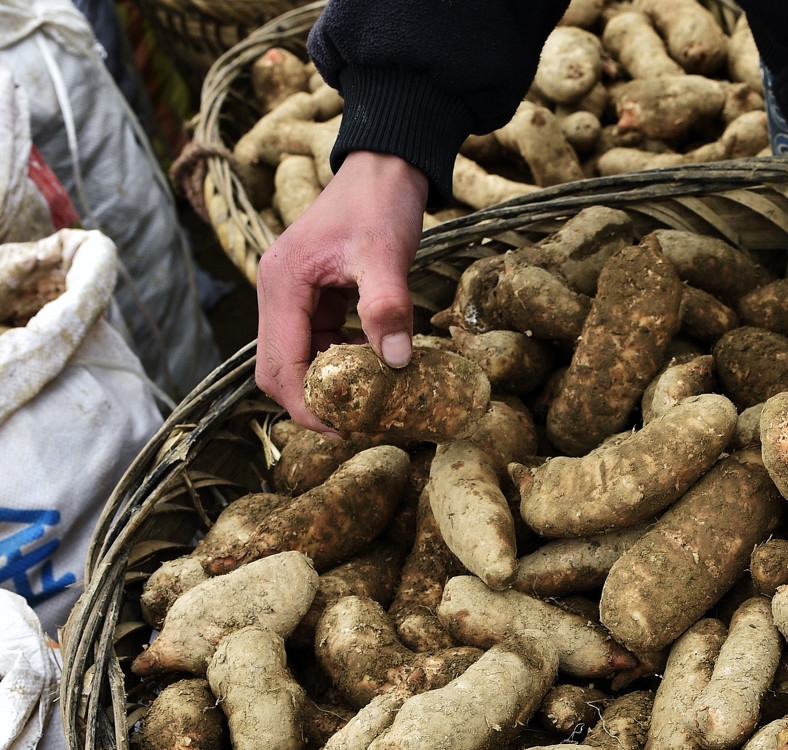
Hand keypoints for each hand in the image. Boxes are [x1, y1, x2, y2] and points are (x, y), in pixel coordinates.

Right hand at [255, 151, 430, 431]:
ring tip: (368, 400)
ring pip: (296, 358)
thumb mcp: (387, 253)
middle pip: (276, 369)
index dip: (307, 405)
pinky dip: (338, 359)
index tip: (344, 429)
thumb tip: (394, 362)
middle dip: (310, 402)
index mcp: (282, 284)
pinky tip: (372, 362)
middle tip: (356, 424)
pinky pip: (316, 340)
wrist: (384, 164)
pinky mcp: (311, 293)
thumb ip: (387, 306)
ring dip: (326, 382)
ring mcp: (291, 293)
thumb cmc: (381, 202)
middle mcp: (276, 291)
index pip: (280, 366)